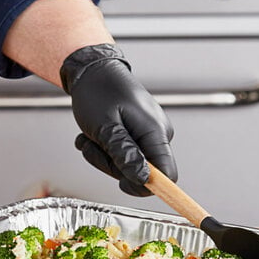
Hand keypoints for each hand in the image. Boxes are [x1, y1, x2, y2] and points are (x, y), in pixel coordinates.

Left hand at [60, 43, 176, 195]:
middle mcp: (158, 135)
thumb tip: (142, 178)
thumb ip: (124, 154)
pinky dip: (104, 150)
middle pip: (141, 174)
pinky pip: (123, 157)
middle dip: (112, 166)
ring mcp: (149, 135)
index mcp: (156, 132)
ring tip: (91, 136)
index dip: (147, 186)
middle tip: (93, 145)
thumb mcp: (105, 127)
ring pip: (127, 167)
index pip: (167, 175)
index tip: (122, 184)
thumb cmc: (98, 93)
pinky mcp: (139, 136)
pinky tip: (94, 135)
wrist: (93, 72)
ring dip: (103, 157)